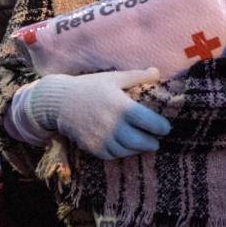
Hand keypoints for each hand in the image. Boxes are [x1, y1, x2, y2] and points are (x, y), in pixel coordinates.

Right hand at [27, 68, 170, 159]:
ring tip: (145, 144)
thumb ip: (137, 76)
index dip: (161, 127)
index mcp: (120, 106)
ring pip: (127, 150)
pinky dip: (123, 153)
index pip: (148, 121)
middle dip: (152, 142)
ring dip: (139, 149)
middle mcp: (111, 124)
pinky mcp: (92, 147)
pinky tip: (128, 147)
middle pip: (140, 141)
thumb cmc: (89, 87)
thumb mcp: (113, 78)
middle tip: (157, 139)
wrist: (59, 102)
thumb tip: (158, 72)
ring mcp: (101, 138)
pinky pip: (112, 155)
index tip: (166, 128)